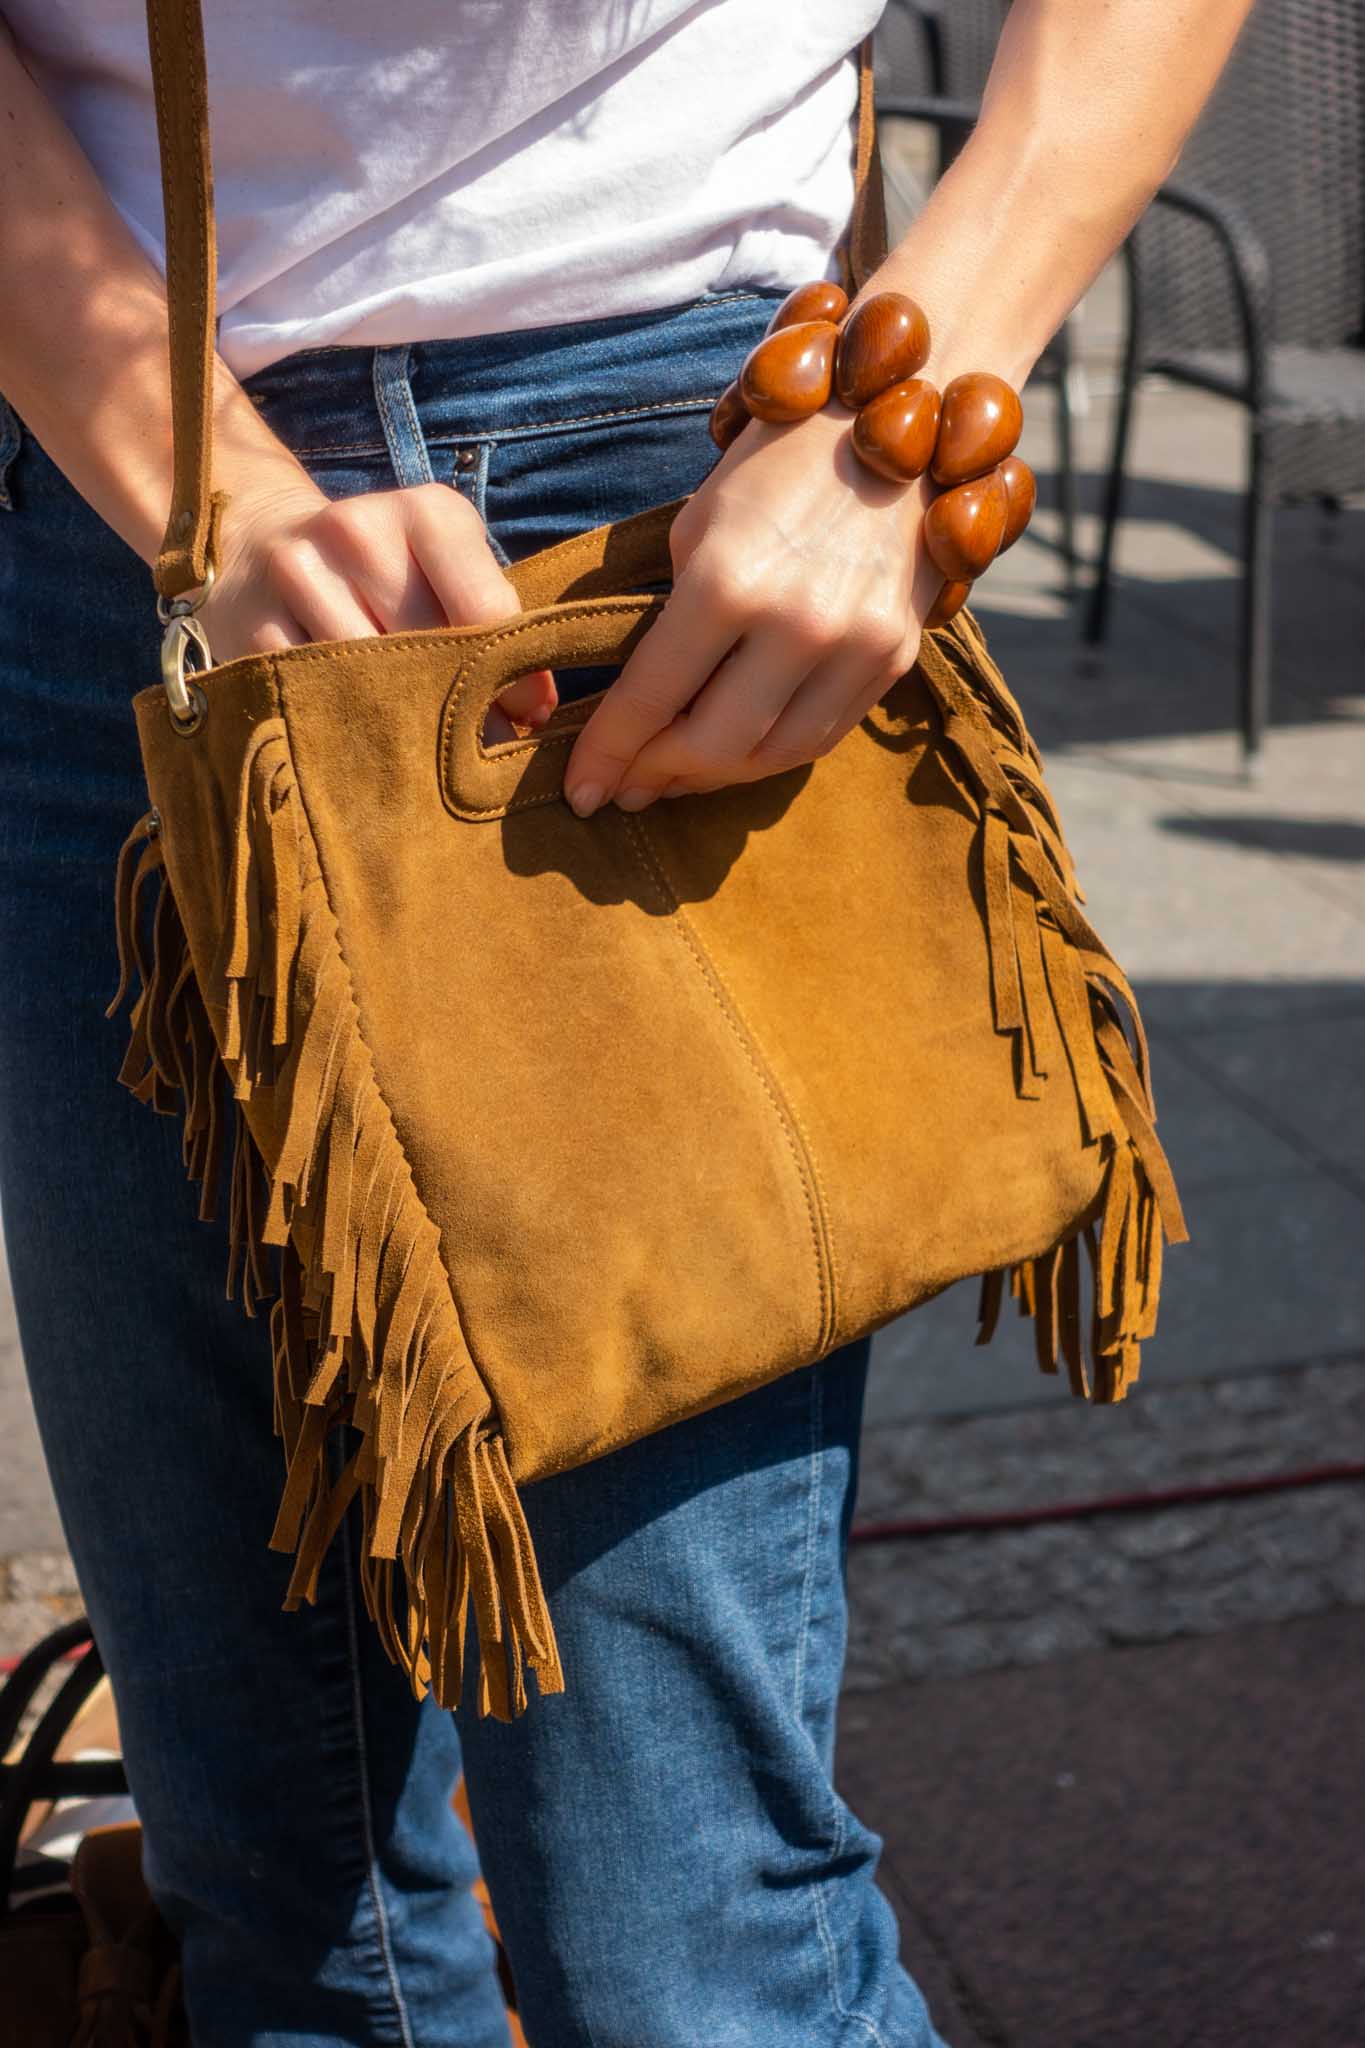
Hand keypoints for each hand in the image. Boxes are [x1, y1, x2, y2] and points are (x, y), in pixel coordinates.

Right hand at [199, 477, 556, 738]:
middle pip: (428, 649)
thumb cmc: (382, 573)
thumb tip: (534, 710)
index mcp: (423, 512)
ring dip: (403, 728)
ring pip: (371, 679)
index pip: (484, 609)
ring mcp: (296, 574)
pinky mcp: (251, 626)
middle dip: (458, 707)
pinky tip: (359, 738)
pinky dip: (344, 728)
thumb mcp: (444, 574)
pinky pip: (316, 697)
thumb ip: (493, 628)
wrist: (257, 543)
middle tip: (474, 751)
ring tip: (420, 751)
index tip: (523, 716)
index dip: (508, 676)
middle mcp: (356, 530)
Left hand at [561, 407, 937, 813]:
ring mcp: (855, 648)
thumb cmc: (778, 464)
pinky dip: (770, 756)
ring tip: (672, 780)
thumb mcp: (698, 523)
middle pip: (713, 746)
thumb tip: (640, 708)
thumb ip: (670, 619)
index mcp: (728, 580)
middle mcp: (798, 624)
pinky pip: (822, 736)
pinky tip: (733, 756)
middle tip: (624, 788)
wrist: (907, 427)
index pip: (652, 696)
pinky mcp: (895, 660)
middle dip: (657, 774)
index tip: (579, 789)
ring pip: (772, 756)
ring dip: (713, 778)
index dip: (608, 751)